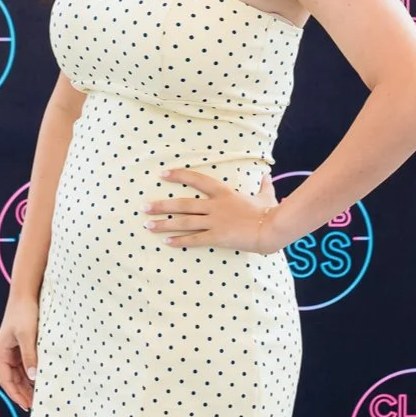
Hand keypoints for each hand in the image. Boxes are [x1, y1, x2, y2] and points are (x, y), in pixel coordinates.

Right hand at [0, 296, 38, 410]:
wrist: (26, 294)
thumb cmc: (24, 313)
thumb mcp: (27, 336)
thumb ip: (30, 356)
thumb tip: (32, 377)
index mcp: (1, 354)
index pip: (7, 381)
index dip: (16, 395)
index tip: (27, 407)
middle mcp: (6, 354)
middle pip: (14, 380)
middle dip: (24, 393)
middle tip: (37, 406)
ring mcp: (15, 350)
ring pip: (21, 374)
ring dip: (29, 385)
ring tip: (41, 397)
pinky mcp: (24, 345)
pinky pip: (27, 365)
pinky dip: (34, 374)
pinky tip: (43, 380)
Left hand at [146, 167, 282, 253]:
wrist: (272, 228)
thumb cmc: (269, 212)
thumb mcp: (266, 196)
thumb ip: (264, 186)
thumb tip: (267, 176)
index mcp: (224, 193)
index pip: (198, 180)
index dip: (180, 176)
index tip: (163, 174)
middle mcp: (215, 206)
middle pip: (183, 204)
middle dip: (162, 205)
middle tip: (144, 207)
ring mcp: (215, 222)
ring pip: (184, 222)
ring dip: (164, 224)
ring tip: (148, 225)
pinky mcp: (217, 237)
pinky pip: (195, 239)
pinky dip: (180, 241)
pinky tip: (166, 242)